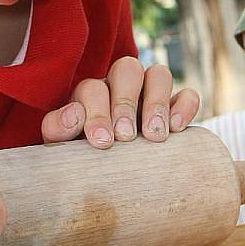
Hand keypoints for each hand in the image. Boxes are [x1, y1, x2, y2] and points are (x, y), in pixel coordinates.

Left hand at [41, 57, 199, 148]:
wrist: (103, 176)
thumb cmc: (79, 157)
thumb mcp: (60, 144)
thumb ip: (57, 128)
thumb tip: (75, 114)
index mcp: (90, 93)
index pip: (93, 88)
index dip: (97, 112)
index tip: (103, 141)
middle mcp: (120, 87)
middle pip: (127, 69)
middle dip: (126, 102)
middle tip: (126, 137)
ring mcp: (149, 94)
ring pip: (159, 74)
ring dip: (157, 102)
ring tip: (154, 135)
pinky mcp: (174, 108)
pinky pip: (187, 94)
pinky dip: (185, 106)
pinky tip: (178, 130)